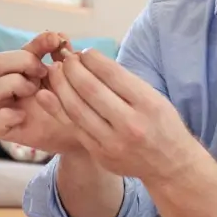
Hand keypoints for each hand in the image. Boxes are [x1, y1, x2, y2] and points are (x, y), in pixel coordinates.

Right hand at [0, 32, 81, 154]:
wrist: (88, 134)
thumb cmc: (78, 102)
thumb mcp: (75, 78)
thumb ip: (67, 57)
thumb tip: (60, 36)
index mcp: (29, 70)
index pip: (22, 49)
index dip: (36, 42)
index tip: (56, 41)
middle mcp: (14, 86)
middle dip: (22, 61)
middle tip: (44, 71)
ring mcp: (9, 108)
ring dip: (12, 84)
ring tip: (35, 91)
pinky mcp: (9, 130)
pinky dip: (5, 117)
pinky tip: (23, 116)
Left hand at [37, 49, 198, 181]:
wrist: (169, 164)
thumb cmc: (162, 124)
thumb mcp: (154, 97)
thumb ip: (126, 82)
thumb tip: (92, 61)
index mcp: (148, 104)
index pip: (113, 75)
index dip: (93, 60)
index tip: (85, 52)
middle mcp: (130, 124)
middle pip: (91, 90)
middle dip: (73, 70)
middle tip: (66, 59)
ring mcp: (113, 142)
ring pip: (77, 109)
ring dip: (61, 86)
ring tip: (55, 71)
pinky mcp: (100, 154)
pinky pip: (74, 127)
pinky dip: (57, 108)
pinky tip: (47, 94)